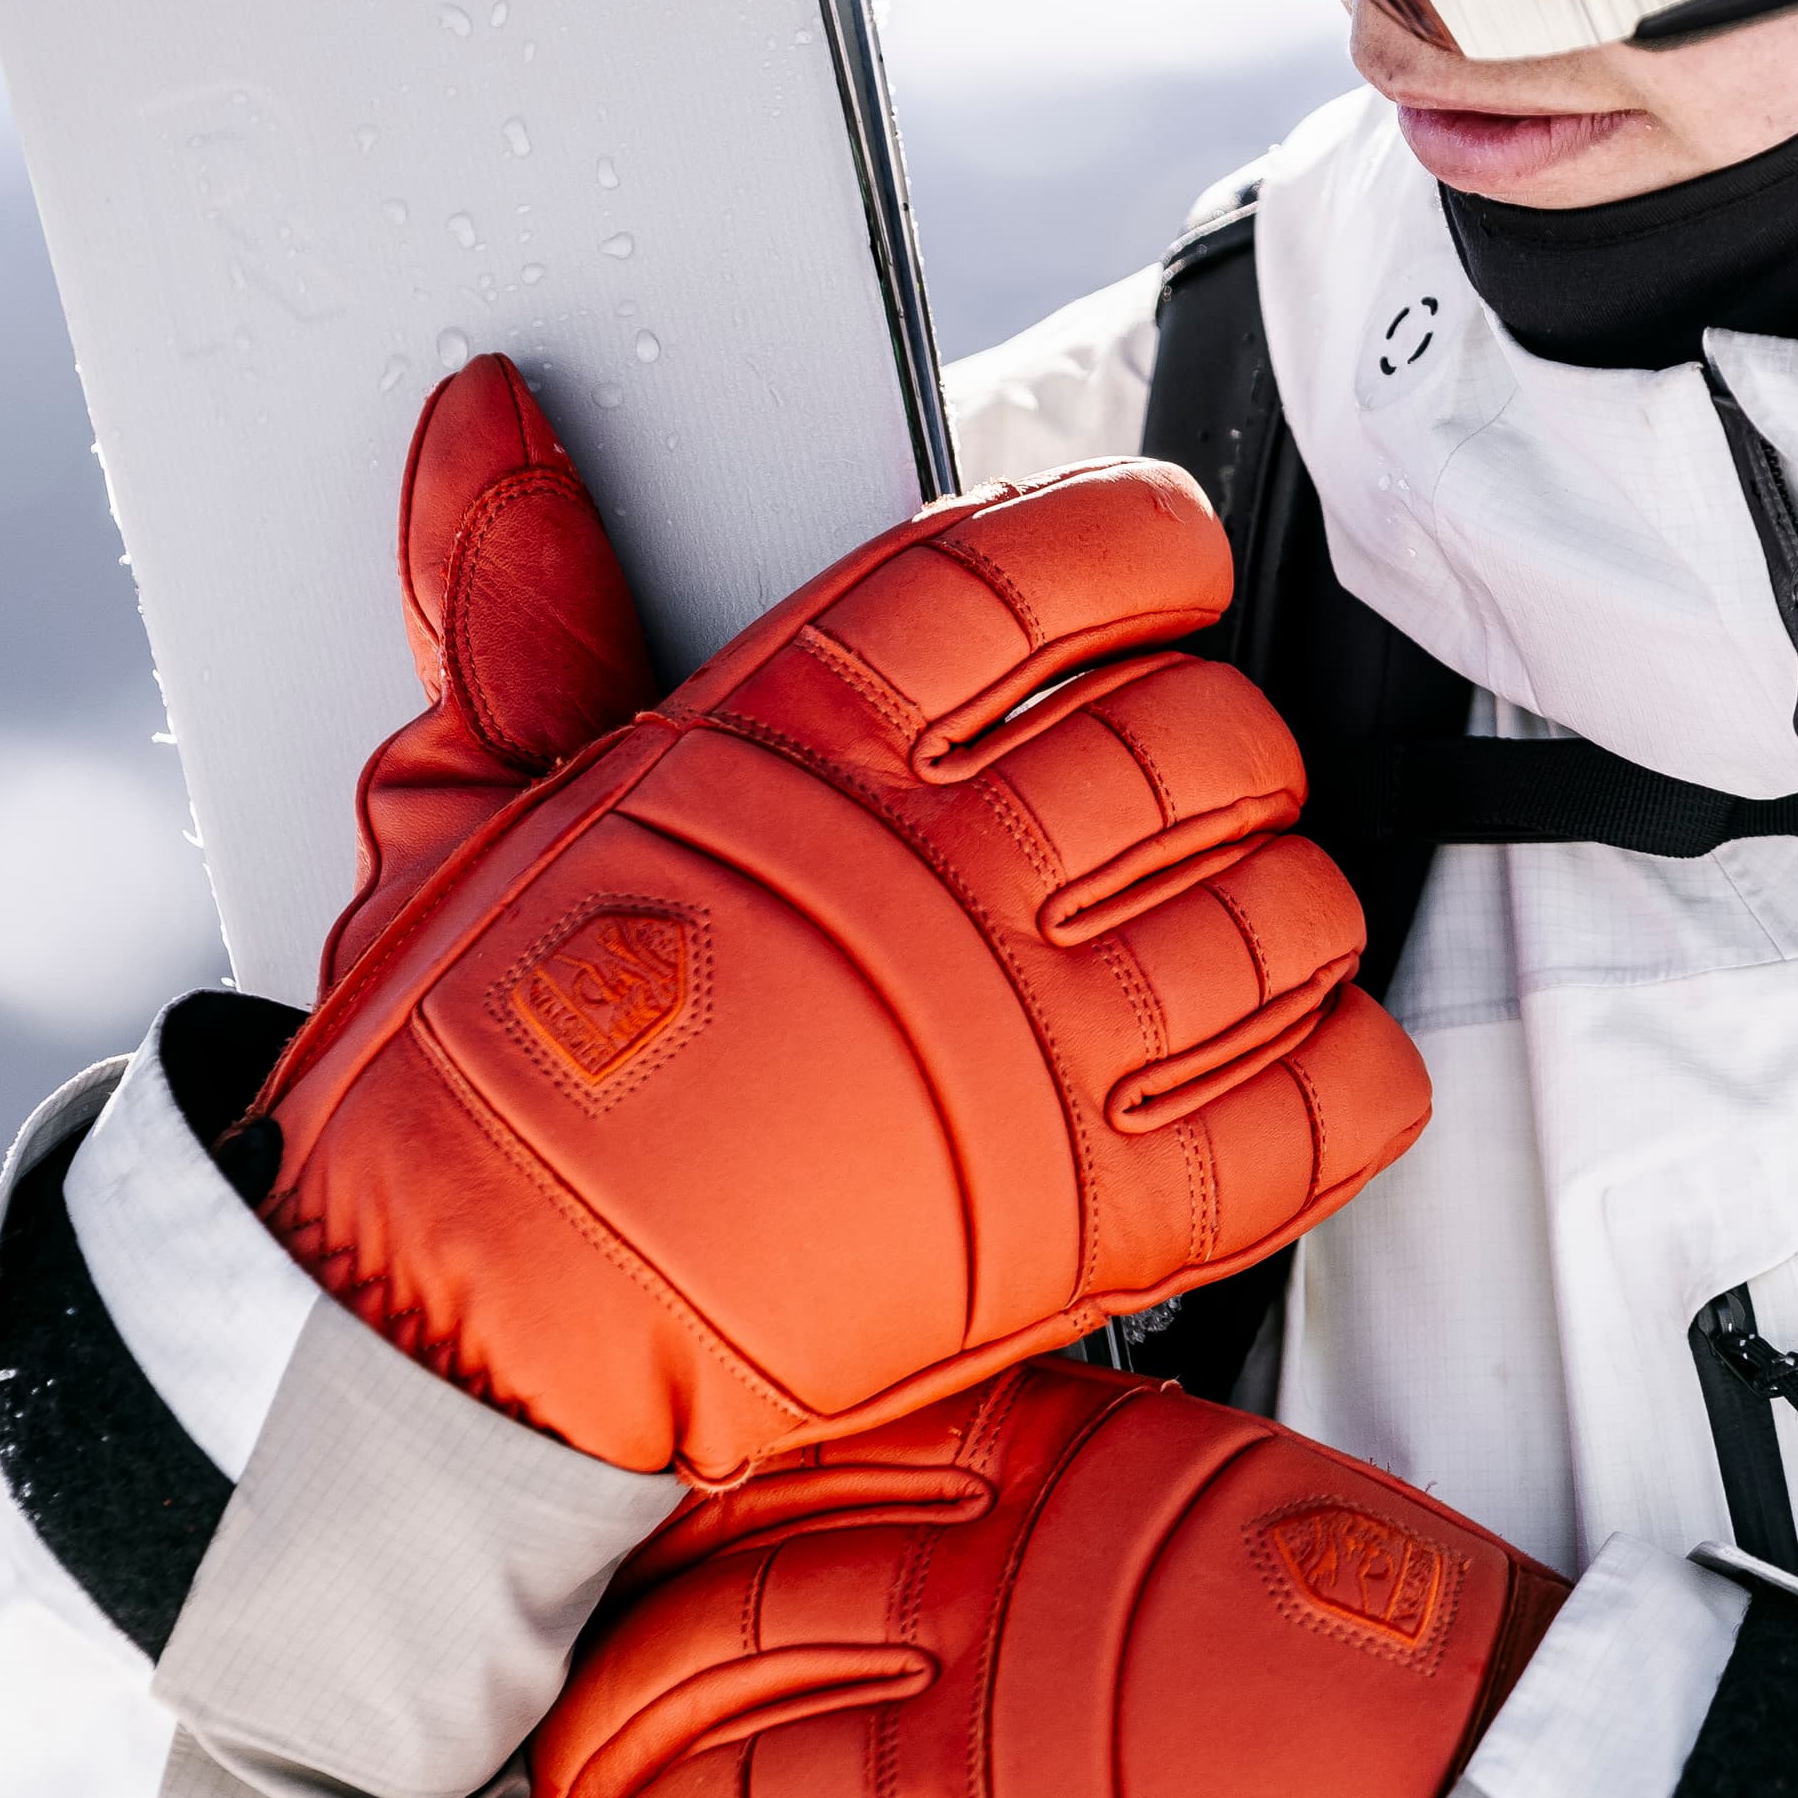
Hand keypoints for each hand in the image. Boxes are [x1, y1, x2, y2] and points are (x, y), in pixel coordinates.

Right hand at [238, 357, 1429, 1480]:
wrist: (459, 1358)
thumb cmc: (459, 1106)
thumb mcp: (459, 819)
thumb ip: (518, 612)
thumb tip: (496, 439)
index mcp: (796, 754)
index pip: (1034, 572)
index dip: (1134, 543)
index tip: (1154, 561)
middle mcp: (937, 882)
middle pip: (1196, 738)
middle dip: (1214, 741)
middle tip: (1174, 775)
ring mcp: (1030, 1052)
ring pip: (1281, 908)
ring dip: (1276, 897)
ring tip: (1216, 915)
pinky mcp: (1091, 1222)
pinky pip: (1321, 1106)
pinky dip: (1337, 1067)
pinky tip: (1276, 1053)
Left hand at [527, 1361, 1559, 1797]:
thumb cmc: (1403, 1672)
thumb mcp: (1220, 1501)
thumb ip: (1056, 1494)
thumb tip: (910, 1522)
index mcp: (1040, 1482)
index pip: (786, 1492)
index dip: (670, 1562)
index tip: (613, 1602)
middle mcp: (989, 1615)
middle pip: (718, 1663)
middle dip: (609, 1745)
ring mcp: (989, 1786)